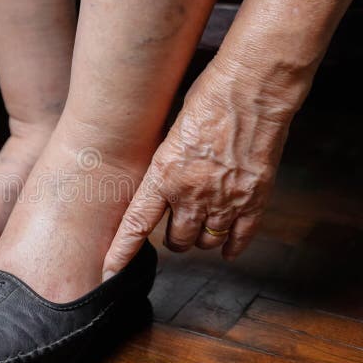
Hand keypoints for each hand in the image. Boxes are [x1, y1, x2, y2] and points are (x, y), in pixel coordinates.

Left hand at [103, 60, 298, 276]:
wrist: (252, 90)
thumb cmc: (209, 100)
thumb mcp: (171, 133)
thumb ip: (165, 167)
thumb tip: (161, 185)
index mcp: (164, 176)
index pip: (136, 225)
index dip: (121, 252)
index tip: (108, 272)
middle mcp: (191, 194)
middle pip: (176, 240)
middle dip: (173, 238)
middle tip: (175, 226)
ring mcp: (225, 199)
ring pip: (206, 242)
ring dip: (200, 239)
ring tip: (200, 226)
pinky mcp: (254, 199)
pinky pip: (239, 237)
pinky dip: (232, 246)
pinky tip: (227, 249)